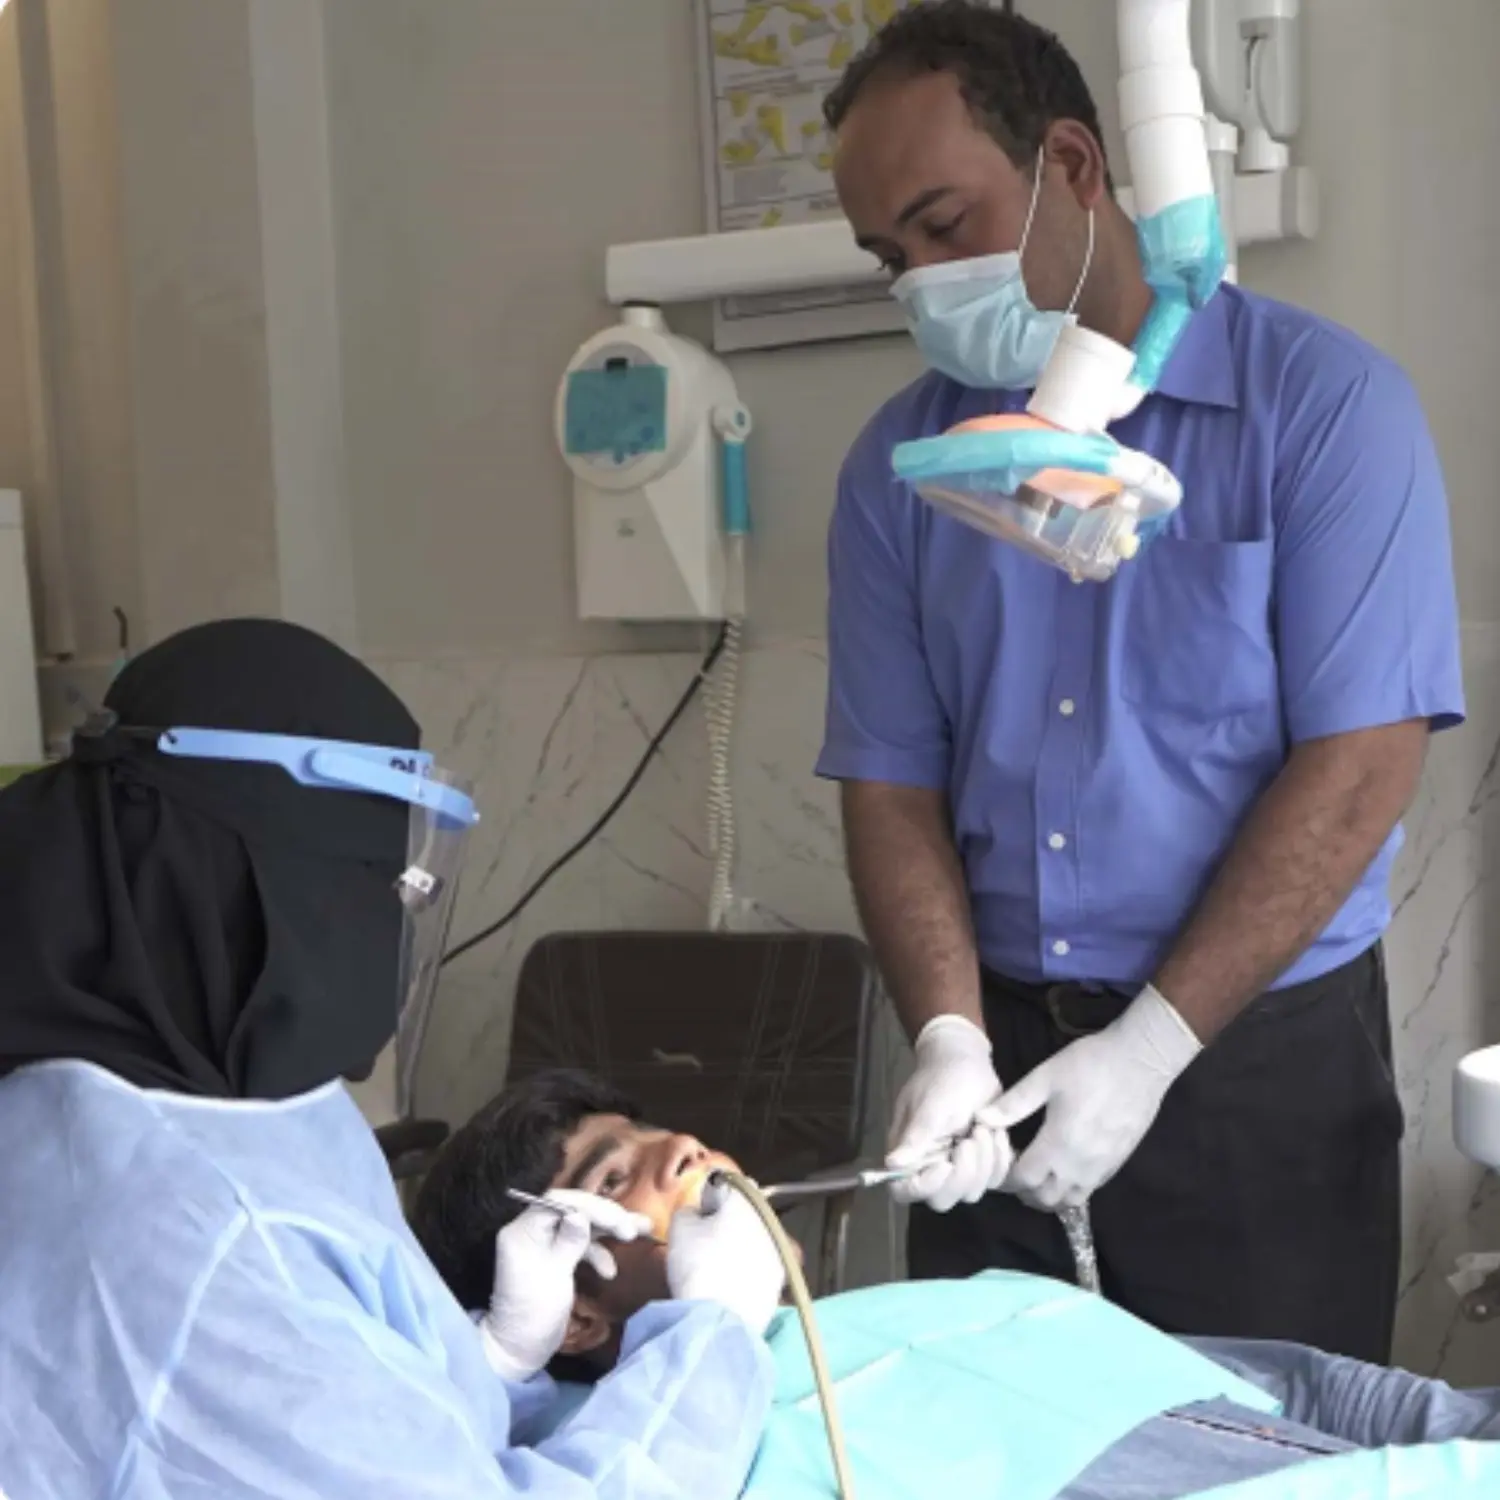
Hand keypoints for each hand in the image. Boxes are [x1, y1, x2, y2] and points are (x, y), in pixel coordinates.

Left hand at [479, 1190, 651, 1380]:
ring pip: (581, 1225)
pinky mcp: (555, 1257)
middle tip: (633, 1228)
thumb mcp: (553, 1278)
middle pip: (573, 1210)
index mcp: (522, 1232)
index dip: (590, 1206)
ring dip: (608, 1230)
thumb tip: (580, 1215)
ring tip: (639, 1232)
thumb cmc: (532, 1316)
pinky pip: (580, 1244)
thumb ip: (568, 1243)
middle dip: (605, 1217)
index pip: (558, 1202)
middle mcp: (532, 1231)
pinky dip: (598, 1252)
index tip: (617, 1220)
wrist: (520, 1351)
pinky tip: (610, 1271)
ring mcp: (545, 1244)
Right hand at [667, 1188, 785, 1335]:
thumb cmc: (697, 1264)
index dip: (716, 1194)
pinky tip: (728, 1286)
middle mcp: (769, 1224)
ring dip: (741, 1246)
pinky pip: (760, 1269)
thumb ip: (690, 1211)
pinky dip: (748, 1272)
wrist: (717, 1319)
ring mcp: (778, 1256)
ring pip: (757, 1242)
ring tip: (717, 1266)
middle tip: (707, 1239)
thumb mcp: (680, 1227)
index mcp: (747, 1203)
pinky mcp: (778, 1285)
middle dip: (730, 1221)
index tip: (703, 1210)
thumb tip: (698, 1213)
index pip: (734, 1184)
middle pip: (748, 1214)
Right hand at [885, 1014, 1012, 1212]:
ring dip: (985, 1161)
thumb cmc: (943, 1077)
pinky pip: (995, 1178)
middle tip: (971, 1139)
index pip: (905, 1190)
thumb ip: (915, 1136)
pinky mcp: (982, 1162)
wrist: (967, 1060)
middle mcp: (931, 1165)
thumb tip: (891, 1164)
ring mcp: (958, 1166)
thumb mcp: (931, 1105)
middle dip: (964, 1174)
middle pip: (943, 1199)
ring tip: (982, 1127)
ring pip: (973, 1191)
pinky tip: (997, 1133)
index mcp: (910, 1153)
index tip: (946, 1165)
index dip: (924, 1188)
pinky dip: (1001, 1157)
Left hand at [983, 984, 1201, 1209]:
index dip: (1006, 1178)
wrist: (1141, 1061)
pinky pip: (1090, 1190)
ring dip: (1049, 1196)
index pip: (1024, 1180)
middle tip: (1013, 1171)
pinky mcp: (1118, 1164)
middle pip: (1046, 1199)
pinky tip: (1062, 1170)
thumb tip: (981, 1119)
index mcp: (1059, 1144)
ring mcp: (1102, 1168)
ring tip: (1036, 1175)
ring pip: (1070, 1200)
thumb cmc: (1090, 1064)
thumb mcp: (1046, 1076)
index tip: (998, 1164)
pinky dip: (1070, 1189)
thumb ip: (1014, 1103)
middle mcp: (1081, 1165)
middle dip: (1024, 1191)